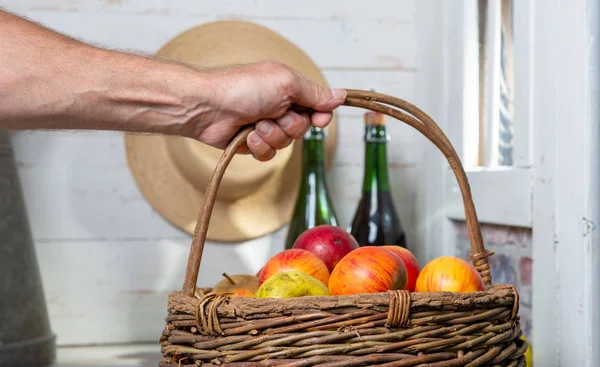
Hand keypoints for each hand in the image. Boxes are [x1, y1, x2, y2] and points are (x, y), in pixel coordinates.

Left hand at [191, 61, 345, 160]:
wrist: (208, 107)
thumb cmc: (243, 88)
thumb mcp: (286, 83)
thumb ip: (315, 93)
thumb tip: (341, 95)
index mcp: (290, 89)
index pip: (318, 107)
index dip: (320, 116)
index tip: (318, 119)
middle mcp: (280, 107)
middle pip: (303, 128)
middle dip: (289, 126)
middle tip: (273, 115)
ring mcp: (266, 126)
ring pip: (286, 144)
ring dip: (271, 136)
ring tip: (255, 124)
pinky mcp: (253, 143)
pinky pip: (269, 154)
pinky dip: (259, 146)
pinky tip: (246, 136)